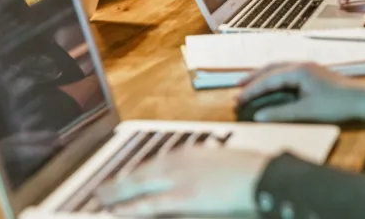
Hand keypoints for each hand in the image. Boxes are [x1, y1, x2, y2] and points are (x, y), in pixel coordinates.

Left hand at [96, 146, 267, 216]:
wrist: (264, 176)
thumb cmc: (250, 173)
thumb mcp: (220, 165)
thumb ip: (200, 171)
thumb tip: (193, 181)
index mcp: (188, 153)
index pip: (153, 164)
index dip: (134, 174)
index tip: (121, 180)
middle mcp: (179, 161)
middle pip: (140, 173)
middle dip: (118, 182)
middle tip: (100, 190)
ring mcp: (180, 178)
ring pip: (139, 186)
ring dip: (117, 193)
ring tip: (101, 198)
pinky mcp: (185, 196)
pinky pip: (150, 203)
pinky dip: (131, 207)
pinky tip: (117, 210)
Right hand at [238, 62, 364, 124]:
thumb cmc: (338, 105)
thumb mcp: (307, 111)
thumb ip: (281, 113)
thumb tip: (258, 115)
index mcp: (298, 70)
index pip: (267, 79)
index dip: (251, 90)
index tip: (236, 99)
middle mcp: (300, 64)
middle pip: (270, 69)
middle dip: (252, 78)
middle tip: (236, 87)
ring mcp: (307, 67)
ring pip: (278, 68)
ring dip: (262, 76)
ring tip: (249, 84)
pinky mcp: (313, 73)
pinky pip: (286, 71)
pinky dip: (274, 77)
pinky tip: (272, 84)